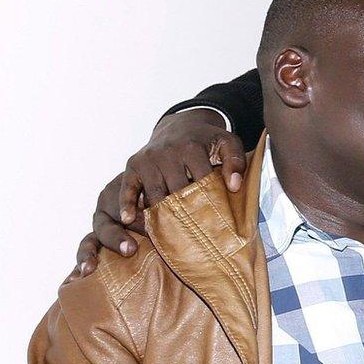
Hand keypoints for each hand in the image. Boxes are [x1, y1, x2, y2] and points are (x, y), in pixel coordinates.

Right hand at [71, 109, 243, 278]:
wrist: (180, 126)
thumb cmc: (207, 141)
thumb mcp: (228, 143)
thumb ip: (236, 161)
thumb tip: (233, 186)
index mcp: (191, 148)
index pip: (201, 182)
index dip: (209, 203)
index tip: (216, 224)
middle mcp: (167, 152)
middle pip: (176, 192)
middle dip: (186, 214)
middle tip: (194, 237)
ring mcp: (148, 159)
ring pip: (154, 194)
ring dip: (160, 216)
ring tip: (169, 237)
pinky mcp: (133, 165)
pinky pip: (128, 187)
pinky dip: (127, 203)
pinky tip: (128, 219)